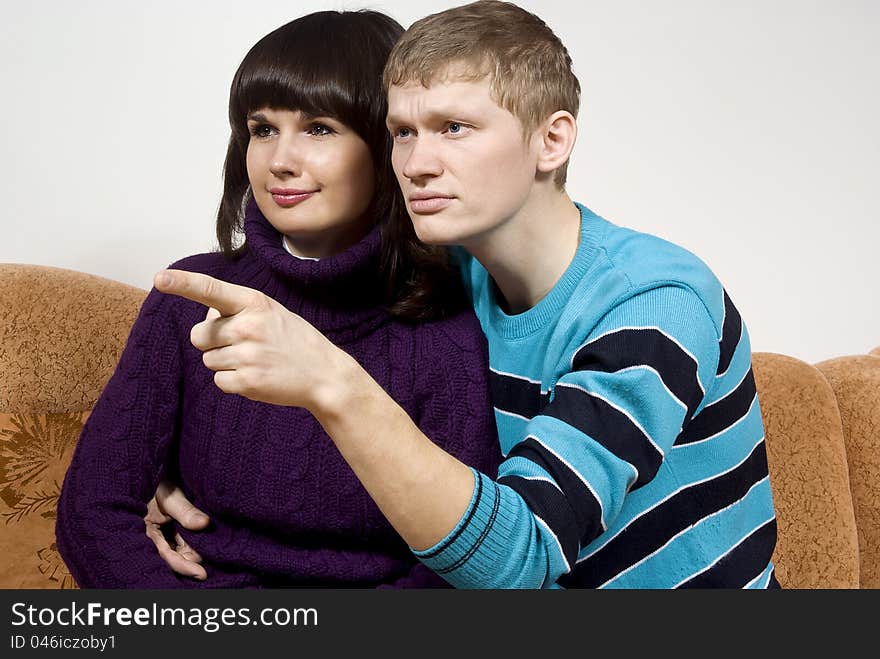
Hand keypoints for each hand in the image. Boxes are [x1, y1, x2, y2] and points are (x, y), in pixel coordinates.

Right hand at [144, 481, 209, 579]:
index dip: (184, 567)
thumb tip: (205, 523)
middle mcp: (154, 539)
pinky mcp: (172, 531)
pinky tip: (208, 541)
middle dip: (193, 558)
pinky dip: (195, 543)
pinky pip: (184, 542)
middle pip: (176, 557)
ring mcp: (163, 536)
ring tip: (213, 547)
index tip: (202, 574)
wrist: (152, 473)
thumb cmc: (155, 484)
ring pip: (182, 551)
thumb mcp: (169, 496)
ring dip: (196, 550)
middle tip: (212, 554)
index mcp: (146, 534)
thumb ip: (185, 511)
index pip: (167, 557)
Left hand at [154, 269, 353, 409]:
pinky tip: (257, 376)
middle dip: (213, 341)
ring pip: (208, 359)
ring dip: (226, 362)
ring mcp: (248, 355)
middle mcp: (248, 327)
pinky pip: (218, 381)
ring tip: (257, 360)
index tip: (159, 279)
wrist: (324, 374)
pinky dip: (233, 381)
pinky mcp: (248, 382)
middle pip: (199, 335)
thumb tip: (205, 318)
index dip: (182, 284)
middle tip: (244, 344)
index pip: (211, 290)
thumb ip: (238, 309)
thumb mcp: (271, 312)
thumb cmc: (294, 340)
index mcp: (254, 303)